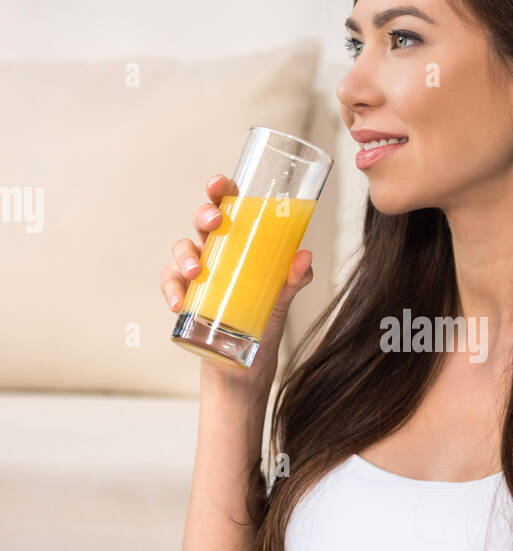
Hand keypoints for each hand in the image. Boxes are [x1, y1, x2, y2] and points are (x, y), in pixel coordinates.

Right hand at [160, 172, 314, 392]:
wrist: (246, 367)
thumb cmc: (263, 324)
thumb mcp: (281, 301)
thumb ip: (294, 280)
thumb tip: (304, 257)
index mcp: (241, 243)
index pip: (230, 208)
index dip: (222, 190)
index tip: (221, 183)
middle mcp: (217, 253)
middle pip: (203, 221)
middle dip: (204, 214)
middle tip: (215, 222)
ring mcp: (198, 274)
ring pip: (182, 249)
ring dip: (185, 254)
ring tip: (197, 270)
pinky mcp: (185, 297)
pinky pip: (170, 284)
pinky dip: (171, 290)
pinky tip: (179, 303)